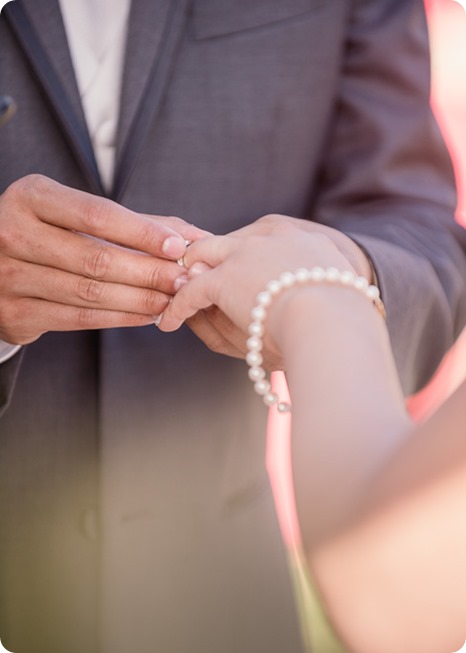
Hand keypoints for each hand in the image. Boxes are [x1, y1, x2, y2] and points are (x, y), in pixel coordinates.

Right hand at [0, 175, 205, 343]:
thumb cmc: (50, 234)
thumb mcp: (79, 215)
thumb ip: (135, 222)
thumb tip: (194, 236)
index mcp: (31, 197)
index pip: (95, 215)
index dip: (141, 233)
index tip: (177, 246)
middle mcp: (13, 233)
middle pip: (96, 258)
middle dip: (148, 272)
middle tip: (182, 280)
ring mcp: (9, 276)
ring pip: (89, 293)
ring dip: (139, 299)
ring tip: (171, 300)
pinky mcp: (15, 313)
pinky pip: (78, 319)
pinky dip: (120, 318)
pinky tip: (146, 314)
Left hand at [159, 214, 361, 364]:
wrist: (335, 323)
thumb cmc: (342, 320)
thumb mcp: (328, 290)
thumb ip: (304, 284)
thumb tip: (287, 295)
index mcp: (298, 235)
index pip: (255, 239)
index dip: (239, 260)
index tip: (234, 277)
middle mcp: (268, 235)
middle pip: (224, 242)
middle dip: (206, 260)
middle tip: (191, 280)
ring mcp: (244, 253)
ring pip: (202, 258)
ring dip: (186, 278)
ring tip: (174, 296)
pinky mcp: (224, 278)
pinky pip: (191, 291)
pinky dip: (178, 307)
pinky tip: (170, 322)